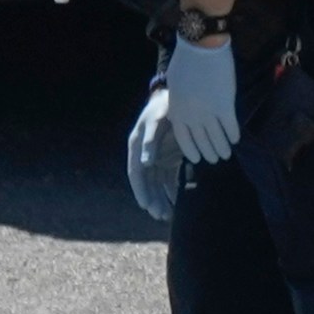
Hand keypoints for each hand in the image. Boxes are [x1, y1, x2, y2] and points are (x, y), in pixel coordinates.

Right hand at [126, 88, 182, 221]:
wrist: (176, 97)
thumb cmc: (163, 106)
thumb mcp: (156, 120)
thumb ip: (150, 140)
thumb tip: (145, 164)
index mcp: (137, 145)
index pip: (136, 173)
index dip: (140, 190)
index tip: (146, 205)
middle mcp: (144, 154)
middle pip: (146, 182)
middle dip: (152, 200)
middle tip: (160, 215)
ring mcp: (157, 157)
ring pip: (157, 184)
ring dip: (161, 199)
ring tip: (167, 215)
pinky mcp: (169, 158)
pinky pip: (168, 179)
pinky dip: (172, 191)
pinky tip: (178, 203)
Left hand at [163, 36, 238, 163]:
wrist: (202, 46)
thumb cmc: (185, 60)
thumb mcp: (174, 84)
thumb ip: (176, 103)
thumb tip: (177, 116)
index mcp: (177, 110)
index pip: (183, 138)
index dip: (191, 150)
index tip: (197, 158)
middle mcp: (192, 115)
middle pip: (201, 141)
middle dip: (208, 152)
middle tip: (214, 159)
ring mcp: (209, 112)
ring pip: (217, 138)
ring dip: (222, 148)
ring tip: (226, 154)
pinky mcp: (225, 105)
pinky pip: (230, 126)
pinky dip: (233, 134)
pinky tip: (236, 139)